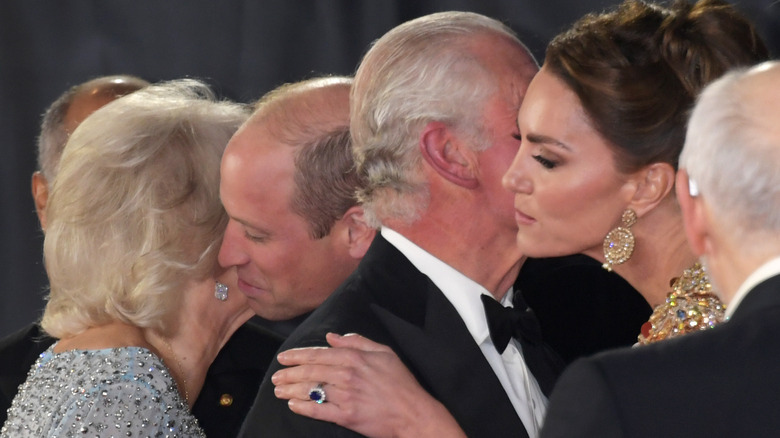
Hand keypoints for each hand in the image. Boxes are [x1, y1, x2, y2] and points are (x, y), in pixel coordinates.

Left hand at [273, 333, 465, 437]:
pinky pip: (318, 410)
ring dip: (291, 389)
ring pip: (311, 390)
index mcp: (355, 358)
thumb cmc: (401, 383)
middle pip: (310, 371)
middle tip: (276, 376)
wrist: (413, 414)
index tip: (284, 357)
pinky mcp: (346, 416)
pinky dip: (302, 407)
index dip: (298, 355)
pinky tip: (292, 404)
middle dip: (289, 373)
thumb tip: (333, 337)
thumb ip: (357, 341)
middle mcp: (347, 375)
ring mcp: (346, 396)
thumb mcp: (384, 352)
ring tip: (278, 390)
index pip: (319, 354)